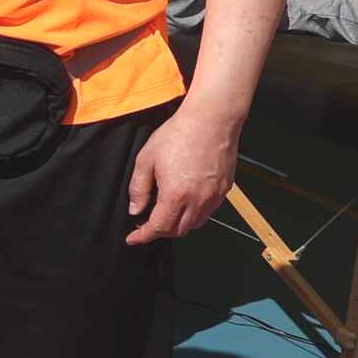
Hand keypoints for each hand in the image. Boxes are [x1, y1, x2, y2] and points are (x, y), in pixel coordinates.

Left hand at [123, 106, 238, 244]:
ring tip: (165, 212)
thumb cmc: (178, 134)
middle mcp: (198, 201)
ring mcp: (214, 196)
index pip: (158, 228)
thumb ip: (139, 188)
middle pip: (178, 230)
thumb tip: (135, 209)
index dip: (143, 236)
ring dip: (178, 224)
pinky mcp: (224, 190)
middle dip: (160, 231)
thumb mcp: (147, 159)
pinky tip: (185, 201)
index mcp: (176, 195)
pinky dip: (194, 214)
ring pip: (195, 224)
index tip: (133, 238)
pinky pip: (208, 211)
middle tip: (146, 222)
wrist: (211, 119)